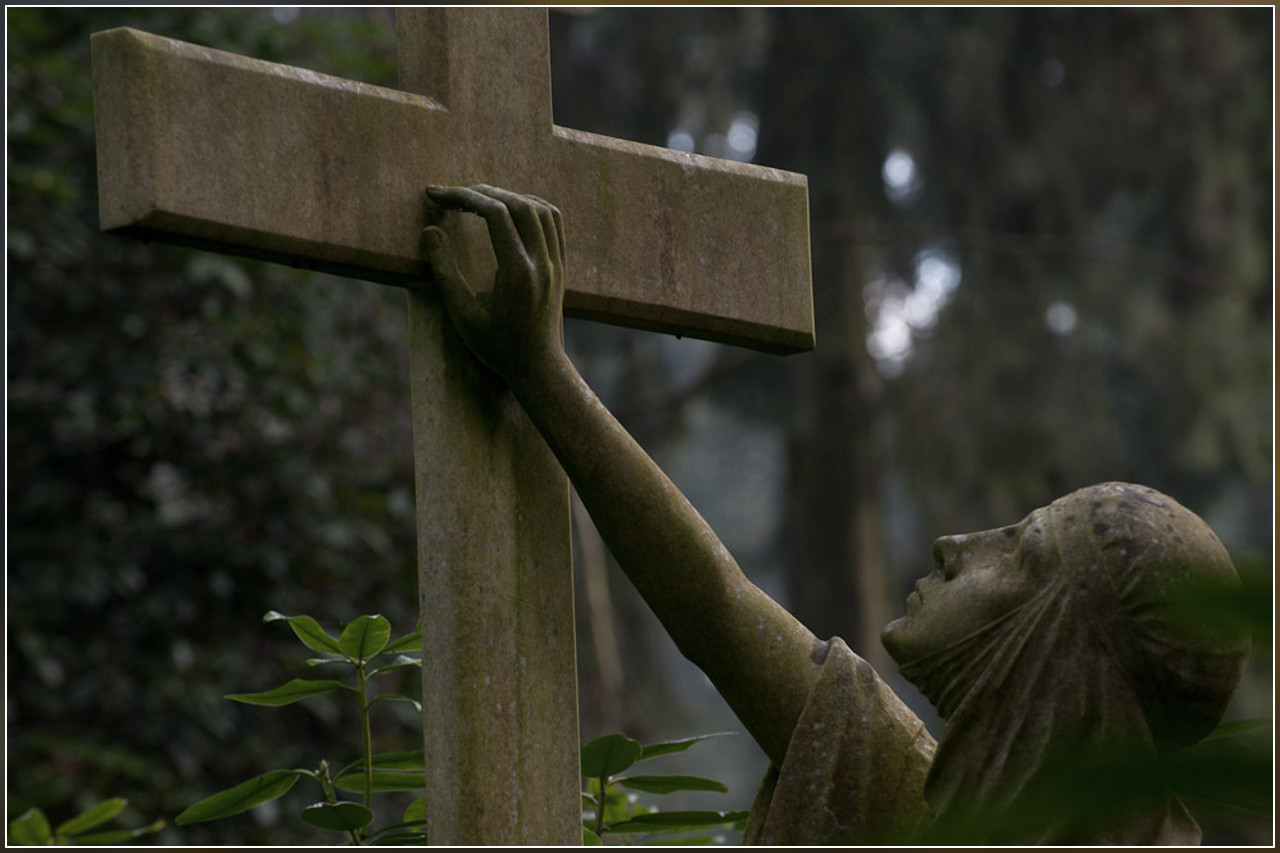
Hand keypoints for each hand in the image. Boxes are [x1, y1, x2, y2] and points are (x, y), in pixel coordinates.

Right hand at [421, 185, 565, 382]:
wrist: (536, 367)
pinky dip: (531, 205)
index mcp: (518, 273)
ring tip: (478, 198)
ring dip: (508, 195)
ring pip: (540, 208)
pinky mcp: (561, 266)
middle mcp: (542, 263)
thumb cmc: (496, 347)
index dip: (463, 196)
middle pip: (518, 204)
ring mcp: (556, 263)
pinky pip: (553, 222)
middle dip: (482, 192)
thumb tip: (430, 231)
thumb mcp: (462, 315)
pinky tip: (509, 208)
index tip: (437, 194)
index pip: (495, 214)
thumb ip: (445, 272)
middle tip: (453, 194)